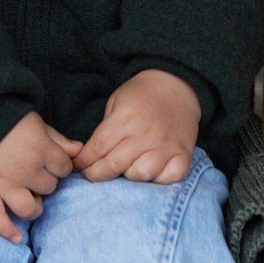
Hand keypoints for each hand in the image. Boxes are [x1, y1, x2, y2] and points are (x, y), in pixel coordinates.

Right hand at [0, 112, 81, 242]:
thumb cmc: (9, 119)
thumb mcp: (38, 124)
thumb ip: (59, 140)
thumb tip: (79, 150)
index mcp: (41, 151)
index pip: (64, 169)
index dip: (60, 166)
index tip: (52, 163)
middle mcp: (26, 171)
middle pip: (49, 188)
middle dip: (46, 182)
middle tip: (37, 176)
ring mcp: (4, 184)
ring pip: (29, 208)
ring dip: (34, 208)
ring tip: (33, 202)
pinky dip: (6, 230)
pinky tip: (17, 239)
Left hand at [73, 69, 200, 184]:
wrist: (177, 84)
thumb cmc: (142, 95)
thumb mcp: (116, 102)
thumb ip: (105, 129)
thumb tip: (90, 157)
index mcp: (125, 119)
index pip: (96, 149)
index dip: (83, 161)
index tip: (79, 165)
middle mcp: (145, 134)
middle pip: (113, 166)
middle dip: (96, 174)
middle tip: (94, 173)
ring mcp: (166, 145)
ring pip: (141, 174)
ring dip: (130, 176)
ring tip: (127, 169)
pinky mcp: (184, 153)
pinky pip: (170, 177)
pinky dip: (160, 179)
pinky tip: (153, 171)